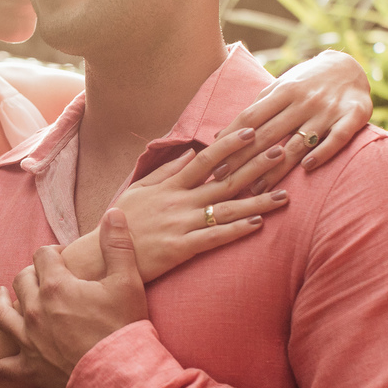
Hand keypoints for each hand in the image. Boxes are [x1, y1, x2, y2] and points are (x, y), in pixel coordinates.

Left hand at [0, 208, 146, 385]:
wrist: (118, 378)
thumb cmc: (123, 329)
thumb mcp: (127, 281)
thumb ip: (117, 243)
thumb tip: (113, 212)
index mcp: (55, 285)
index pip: (43, 255)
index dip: (53, 252)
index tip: (63, 255)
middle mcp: (35, 309)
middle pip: (21, 281)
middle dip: (29, 274)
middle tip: (40, 277)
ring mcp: (28, 339)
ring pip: (2, 315)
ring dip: (0, 304)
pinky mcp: (28, 368)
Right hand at [112, 128, 290, 282]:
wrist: (102, 256)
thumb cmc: (121, 222)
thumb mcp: (139, 190)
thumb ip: (165, 170)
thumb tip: (190, 151)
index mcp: (169, 186)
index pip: (204, 159)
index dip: (229, 144)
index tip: (252, 130)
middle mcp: (178, 202)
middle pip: (224, 180)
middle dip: (255, 166)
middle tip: (282, 152)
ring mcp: (180, 225)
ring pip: (226, 210)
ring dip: (257, 201)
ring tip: (285, 194)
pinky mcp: (179, 249)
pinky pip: (213, 238)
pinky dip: (236, 231)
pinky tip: (257, 224)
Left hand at [213, 50, 371, 193]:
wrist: (349, 66)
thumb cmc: (305, 82)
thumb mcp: (279, 88)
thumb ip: (255, 110)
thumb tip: (220, 136)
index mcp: (283, 91)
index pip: (251, 118)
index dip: (231, 140)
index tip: (214, 161)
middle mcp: (304, 100)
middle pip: (269, 134)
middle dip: (245, 160)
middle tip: (226, 181)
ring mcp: (328, 110)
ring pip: (298, 142)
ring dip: (276, 168)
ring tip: (258, 189)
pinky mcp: (353, 117)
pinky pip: (337, 139)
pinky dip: (322, 153)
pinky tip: (306, 168)